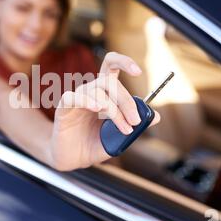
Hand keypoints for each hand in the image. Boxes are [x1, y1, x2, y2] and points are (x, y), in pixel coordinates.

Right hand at [50, 52, 159, 170]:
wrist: (74, 159)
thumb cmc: (94, 144)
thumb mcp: (120, 135)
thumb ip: (135, 125)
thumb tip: (156, 116)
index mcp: (104, 92)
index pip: (111, 65)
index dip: (124, 62)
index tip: (138, 72)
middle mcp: (90, 91)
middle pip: (109, 82)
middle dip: (126, 100)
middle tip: (135, 121)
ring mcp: (77, 98)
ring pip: (98, 93)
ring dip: (114, 111)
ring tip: (123, 130)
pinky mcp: (64, 108)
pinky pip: (74, 97)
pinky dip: (87, 101)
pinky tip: (97, 108)